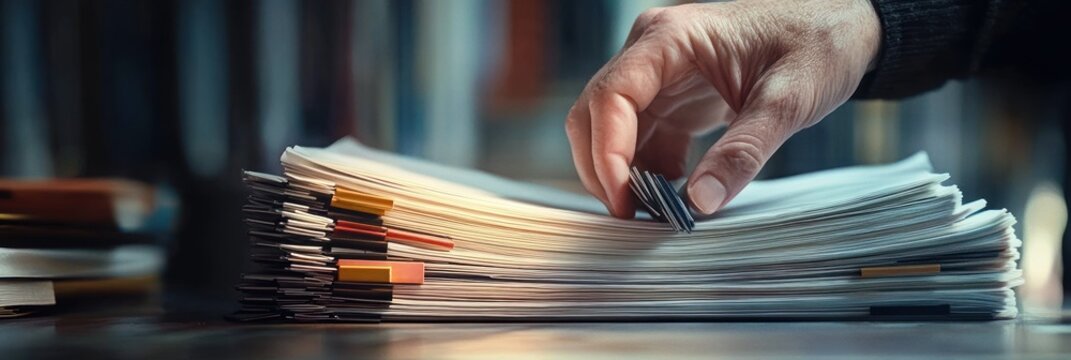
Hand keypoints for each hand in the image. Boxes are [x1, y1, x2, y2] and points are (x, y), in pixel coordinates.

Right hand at [566, 0, 880, 217]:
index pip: (611, 96)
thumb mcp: (790, 99)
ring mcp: (658, 76)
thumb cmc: (817, 44)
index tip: (623, 198)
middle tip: (632, 216)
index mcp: (671, 38)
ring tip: (655, 212)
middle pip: (594, 113)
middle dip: (604, 168)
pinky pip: (638, 140)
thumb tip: (701, 203)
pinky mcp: (670, 99)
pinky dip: (645, 172)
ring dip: (622, 174)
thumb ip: (745, 150)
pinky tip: (673, 193)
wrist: (839, 27)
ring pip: (609, 131)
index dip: (607, 152)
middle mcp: (652, 52)